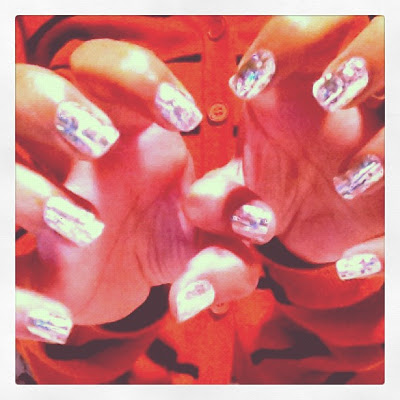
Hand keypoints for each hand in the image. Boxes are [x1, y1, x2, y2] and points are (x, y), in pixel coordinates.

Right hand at [16, 39, 259, 343]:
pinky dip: (17, 297)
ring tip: (86, 226)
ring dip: (28, 191)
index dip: (136, 76)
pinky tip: (55, 316)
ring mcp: (36, 204)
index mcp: (118, 133)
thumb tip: (253, 225)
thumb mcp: (207, 234)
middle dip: (55, 105)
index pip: (106, 69)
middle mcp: (67, 158)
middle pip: (28, 92)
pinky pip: (6, 273)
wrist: (130, 276)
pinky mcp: (29, 264)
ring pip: (2, 168)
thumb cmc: (164, 234)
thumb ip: (235, 233)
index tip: (183, 116)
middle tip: (97, 141)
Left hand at [185, 16, 383, 282]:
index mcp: (304, 90)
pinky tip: (352, 260)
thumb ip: (218, 197)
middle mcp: (354, 105)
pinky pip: (399, 212)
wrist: (308, 225)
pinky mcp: (395, 187)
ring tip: (349, 179)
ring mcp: (383, 138)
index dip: (288, 41)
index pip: (309, 31)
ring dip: (388, 142)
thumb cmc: (273, 192)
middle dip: (367, 57)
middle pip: (381, 41)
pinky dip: (386, 239)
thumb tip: (198, 205)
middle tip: (332, 94)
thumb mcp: (238, 193)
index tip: (250, 82)